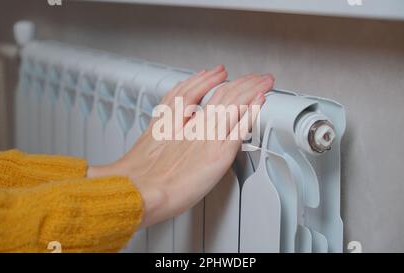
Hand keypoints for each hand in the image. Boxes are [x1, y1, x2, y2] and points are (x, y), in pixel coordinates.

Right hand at [88, 65, 274, 227]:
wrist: (140, 192)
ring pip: (233, 105)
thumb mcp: (146, 146)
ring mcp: (207, 137)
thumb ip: (161, 132)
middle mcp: (192, 126)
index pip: (194, 90)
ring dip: (251, 90)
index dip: (206, 79)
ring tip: (263, 81)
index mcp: (172, 122)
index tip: (216, 72)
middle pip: (219, 94)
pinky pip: (240, 127)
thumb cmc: (139, 177)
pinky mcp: (219, 153)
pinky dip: (252, 112)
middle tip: (250, 76)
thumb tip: (168, 127)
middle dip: (237, 82)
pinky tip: (261, 102)